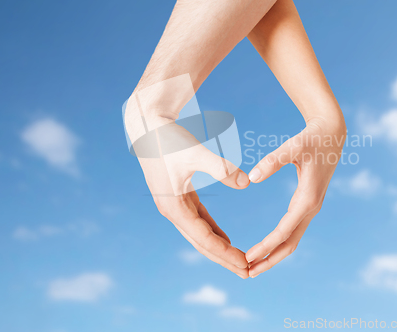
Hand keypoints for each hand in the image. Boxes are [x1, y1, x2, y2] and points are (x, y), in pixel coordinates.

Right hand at [124, 100, 250, 278]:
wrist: (148, 124)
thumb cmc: (168, 138)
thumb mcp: (195, 153)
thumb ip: (221, 168)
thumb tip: (246, 183)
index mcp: (174, 207)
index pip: (204, 239)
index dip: (226, 254)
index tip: (247, 265)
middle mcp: (173, 211)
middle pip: (202, 243)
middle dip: (224, 259)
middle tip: (248, 272)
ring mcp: (175, 204)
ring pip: (200, 234)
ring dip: (219, 248)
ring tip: (240, 261)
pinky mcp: (180, 196)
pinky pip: (199, 220)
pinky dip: (213, 231)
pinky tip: (226, 239)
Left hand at [245, 117, 345, 276]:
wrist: (331, 134)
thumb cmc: (312, 138)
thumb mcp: (293, 146)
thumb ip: (273, 161)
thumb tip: (251, 178)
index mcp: (307, 199)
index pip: (284, 231)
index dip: (265, 246)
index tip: (247, 257)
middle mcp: (311, 208)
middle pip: (290, 244)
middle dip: (270, 260)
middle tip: (247, 272)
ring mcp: (311, 208)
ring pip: (293, 239)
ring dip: (274, 254)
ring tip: (254, 265)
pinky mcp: (307, 204)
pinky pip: (293, 229)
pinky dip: (279, 242)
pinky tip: (267, 246)